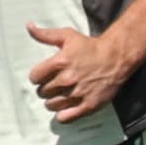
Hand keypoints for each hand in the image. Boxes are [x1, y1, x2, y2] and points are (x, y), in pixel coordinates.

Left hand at [25, 21, 140, 123]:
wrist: (117, 57)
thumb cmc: (91, 47)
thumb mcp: (67, 36)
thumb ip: (46, 34)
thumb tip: (29, 27)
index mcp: (60, 62)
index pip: (34, 77)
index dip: (37, 76)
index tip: (43, 75)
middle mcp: (68, 79)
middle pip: (42, 92)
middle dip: (45, 88)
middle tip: (54, 84)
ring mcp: (78, 94)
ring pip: (51, 105)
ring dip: (52, 101)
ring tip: (59, 95)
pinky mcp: (89, 105)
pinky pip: (66, 117)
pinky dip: (62, 115)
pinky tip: (66, 107)